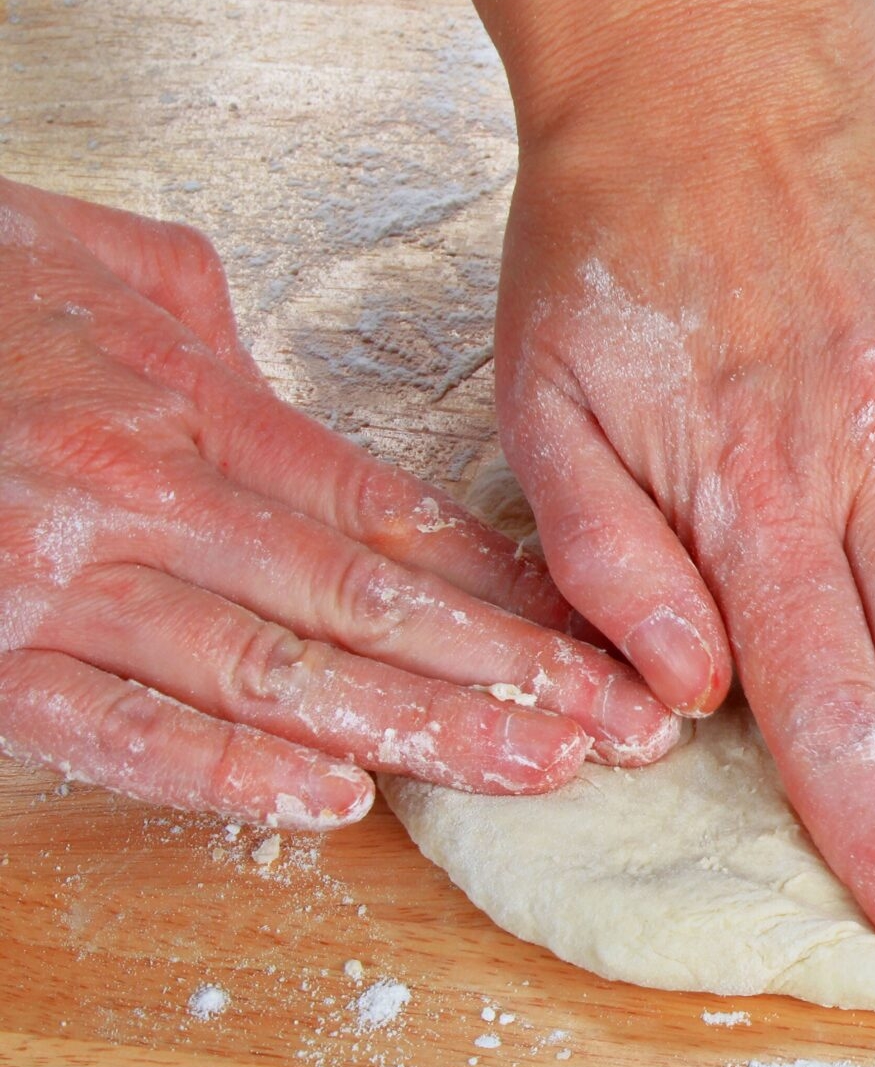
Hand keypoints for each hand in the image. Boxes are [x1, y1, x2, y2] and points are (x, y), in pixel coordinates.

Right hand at [0, 177, 679, 827]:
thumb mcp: (108, 266)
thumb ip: (216, 335)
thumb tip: (285, 388)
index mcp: (194, 405)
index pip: (390, 514)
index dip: (507, 589)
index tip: (604, 642)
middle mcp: (143, 495)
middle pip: (366, 599)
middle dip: (508, 676)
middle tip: (622, 731)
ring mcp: (60, 580)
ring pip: (273, 671)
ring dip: (416, 732)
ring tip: (536, 773)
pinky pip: (115, 728)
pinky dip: (226, 771)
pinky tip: (335, 801)